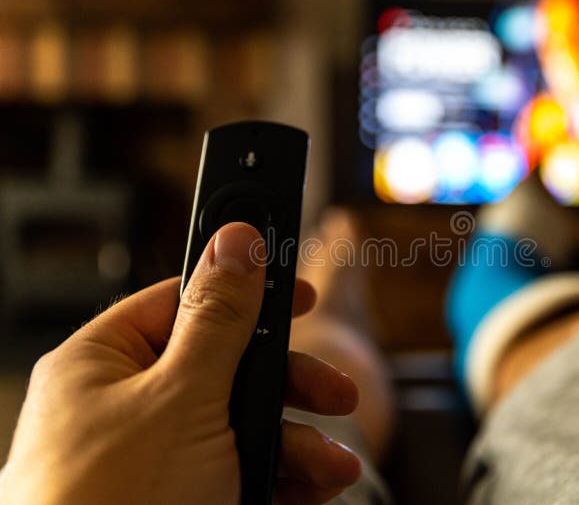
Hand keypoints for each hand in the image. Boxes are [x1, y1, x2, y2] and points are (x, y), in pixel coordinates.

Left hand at [0, 223, 360, 504]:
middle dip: (289, 385)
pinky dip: (282, 478)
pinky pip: (239, 470)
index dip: (245, 292)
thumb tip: (237, 239)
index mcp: (104, 364)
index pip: (183, 301)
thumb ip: (218, 318)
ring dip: (298, 442)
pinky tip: (313, 487)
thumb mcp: (181, 399)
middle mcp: (126, 406)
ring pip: (242, 426)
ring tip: (331, 466)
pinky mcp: (180, 495)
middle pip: (226, 368)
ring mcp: (155, 456)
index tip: (299, 292)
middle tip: (334, 392)